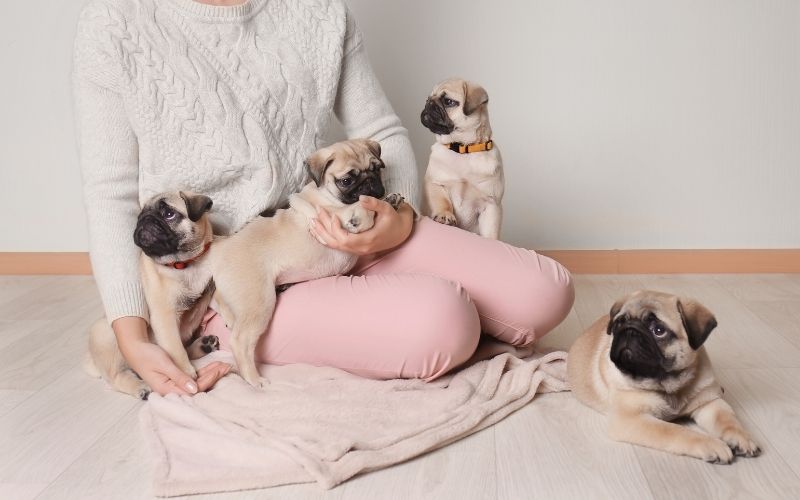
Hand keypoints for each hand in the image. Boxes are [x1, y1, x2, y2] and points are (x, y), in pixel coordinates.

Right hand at [113, 317, 229, 395]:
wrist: (134, 348)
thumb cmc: (147, 355)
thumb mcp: (164, 364)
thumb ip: (179, 376)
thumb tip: (194, 390)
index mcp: (167, 390)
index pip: (194, 389)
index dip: (209, 379)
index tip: (220, 367)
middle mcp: (172, 391)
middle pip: (198, 388)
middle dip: (214, 377)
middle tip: (227, 366)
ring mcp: (174, 385)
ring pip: (197, 383)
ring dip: (211, 374)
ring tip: (225, 366)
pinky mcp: (176, 379)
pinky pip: (193, 378)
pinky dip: (204, 372)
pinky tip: (214, 367)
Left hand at [310, 196, 413, 254]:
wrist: (400, 233)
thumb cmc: (393, 221)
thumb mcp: (387, 210)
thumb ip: (375, 204)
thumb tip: (362, 198)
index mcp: (367, 241)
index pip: (345, 239)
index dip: (335, 229)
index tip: (332, 215)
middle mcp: (359, 248)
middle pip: (335, 242)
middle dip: (323, 228)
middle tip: (316, 212)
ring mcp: (356, 250)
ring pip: (334, 246)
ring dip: (321, 234)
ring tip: (311, 222)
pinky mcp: (354, 248)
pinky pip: (336, 246)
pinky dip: (325, 239)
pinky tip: (317, 231)